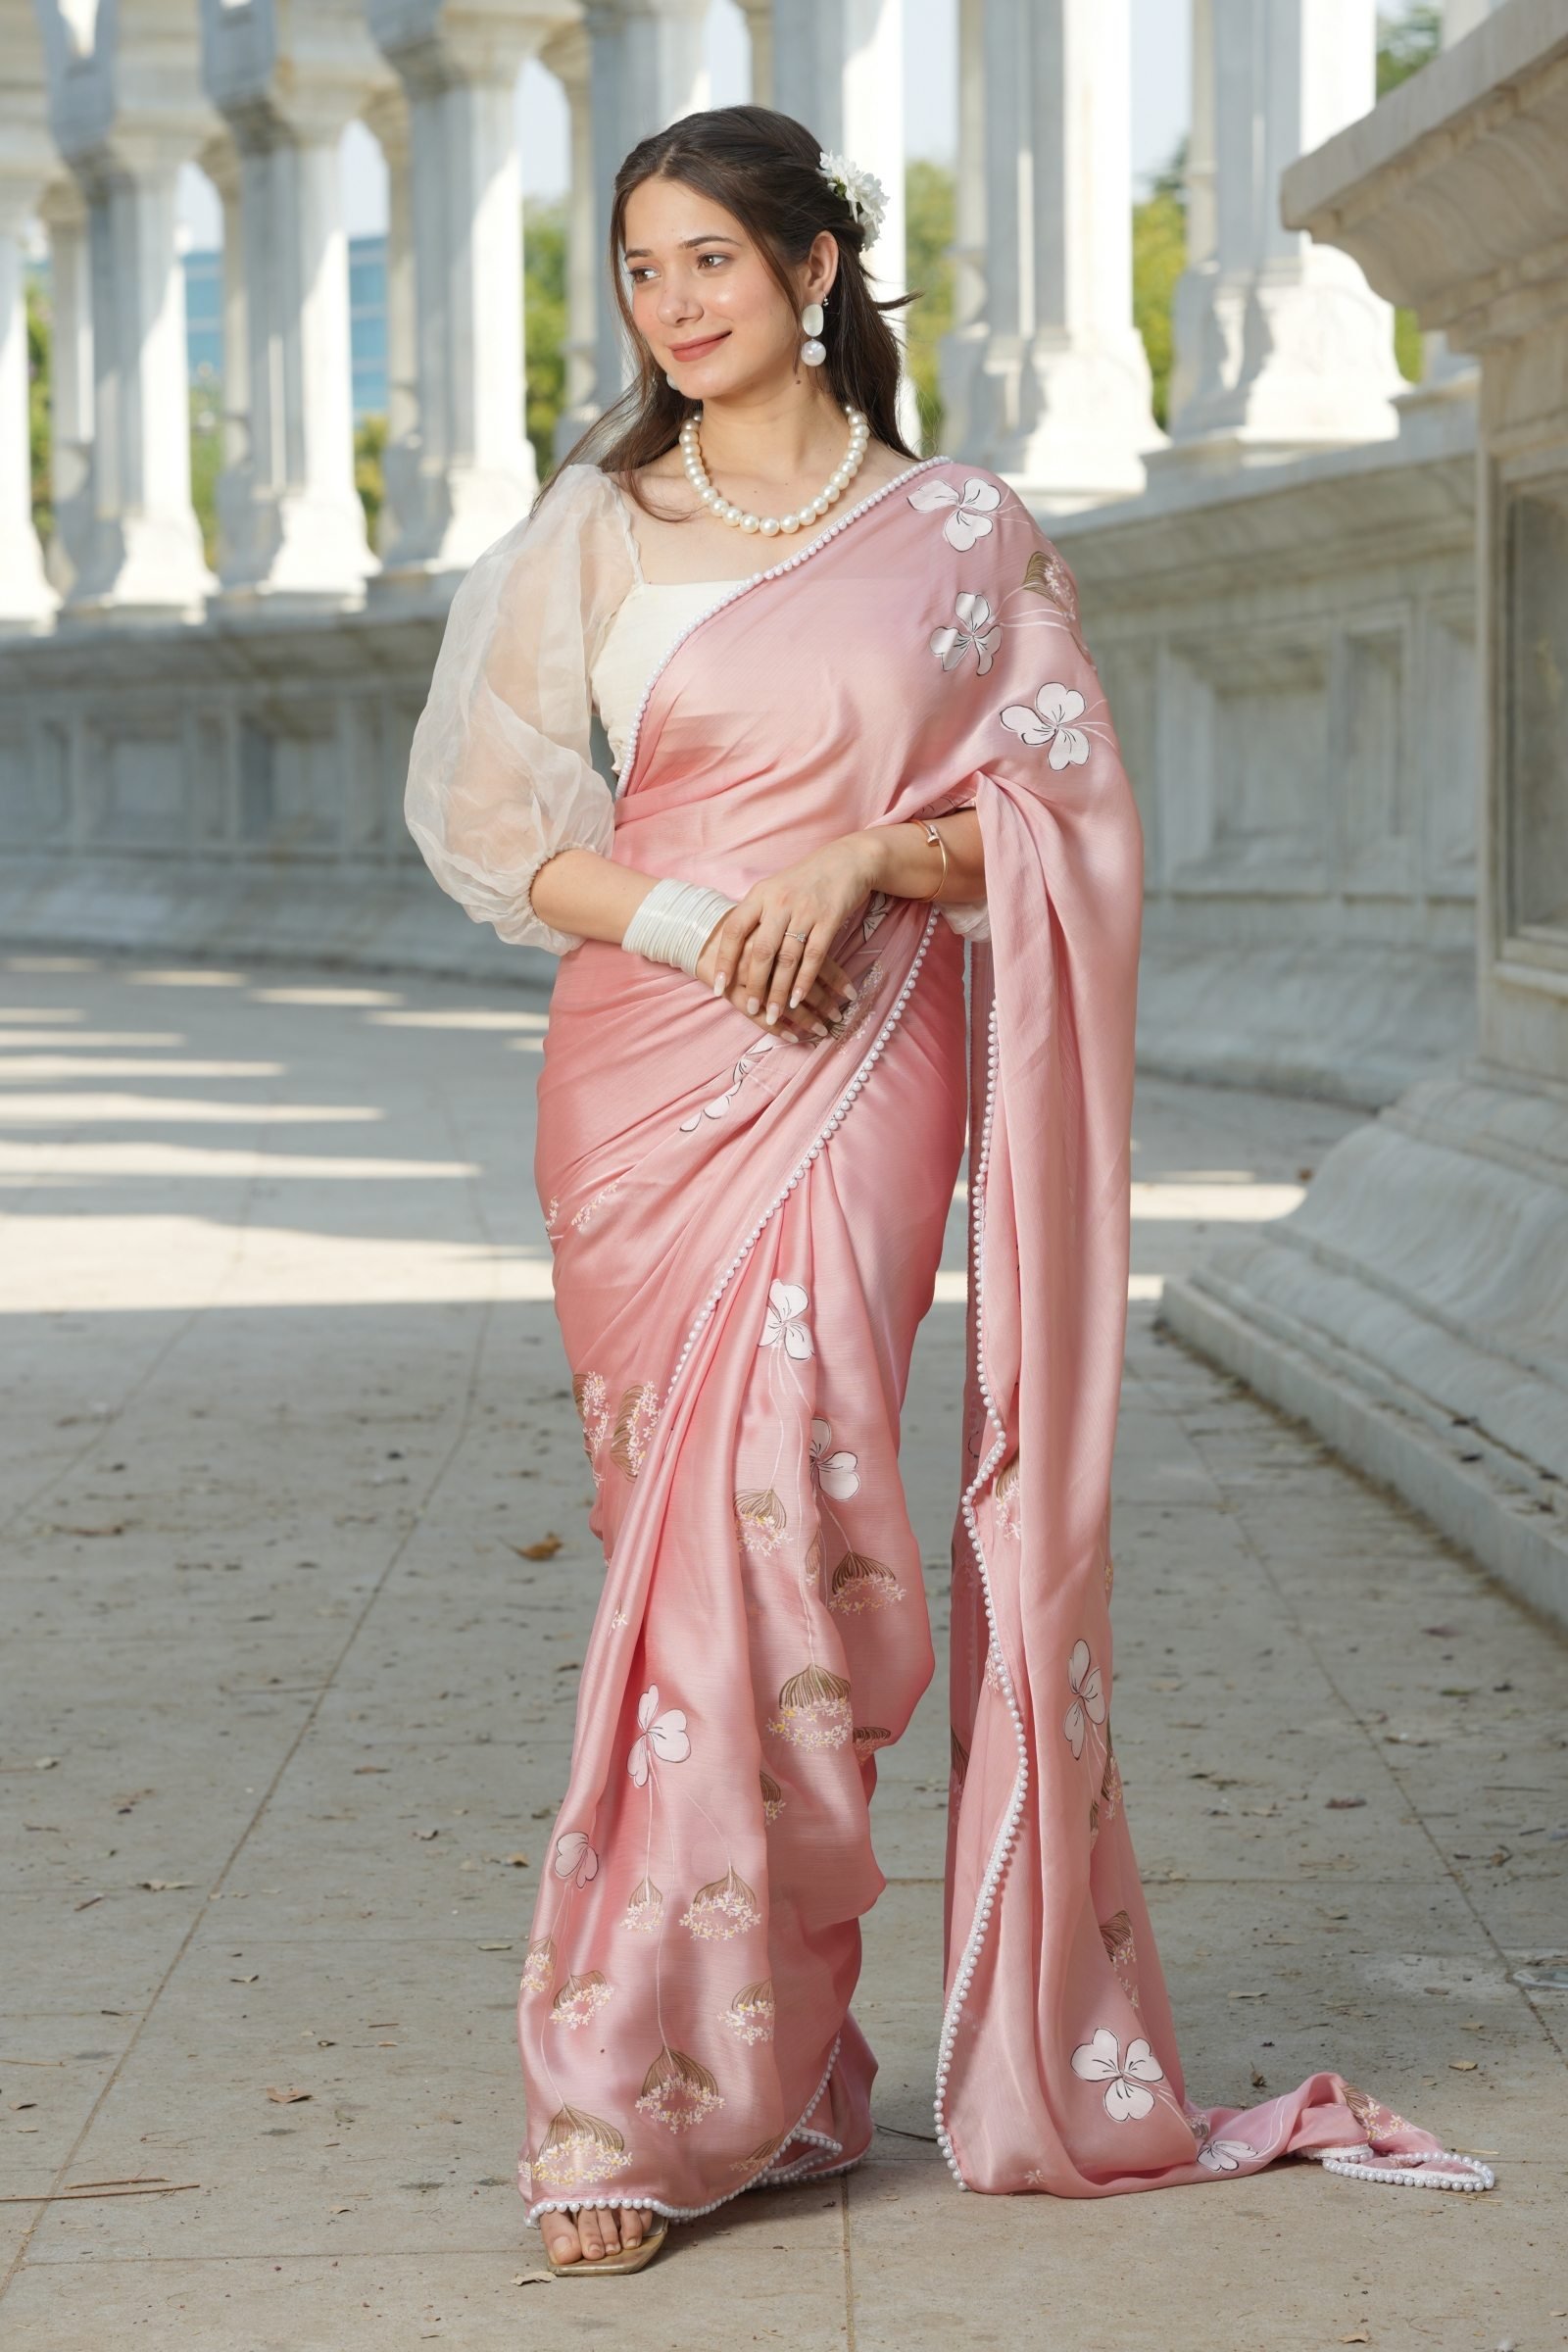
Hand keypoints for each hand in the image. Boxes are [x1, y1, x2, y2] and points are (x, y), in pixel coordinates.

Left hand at [697, 837, 877, 1041]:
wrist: (847, 861)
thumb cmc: (806, 880)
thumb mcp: (775, 889)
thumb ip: (757, 915)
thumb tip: (734, 949)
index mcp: (760, 895)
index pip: (735, 930)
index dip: (725, 960)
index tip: (719, 987)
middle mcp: (779, 902)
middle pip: (761, 950)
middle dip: (754, 984)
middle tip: (750, 1008)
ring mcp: (805, 910)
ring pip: (787, 958)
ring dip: (779, 990)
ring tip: (773, 1013)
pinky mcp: (829, 918)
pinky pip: (814, 956)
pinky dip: (804, 980)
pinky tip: (798, 998)